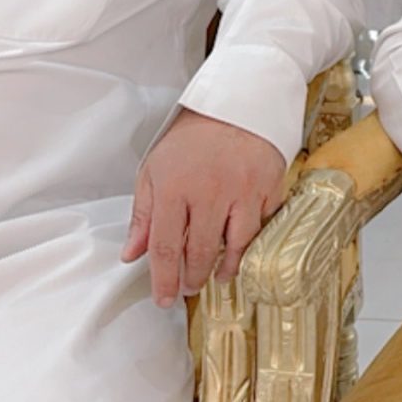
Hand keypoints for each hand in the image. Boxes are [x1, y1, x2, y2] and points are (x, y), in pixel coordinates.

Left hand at [122, 110, 286, 306]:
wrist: (236, 103)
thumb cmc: (191, 138)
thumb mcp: (154, 169)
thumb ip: (143, 214)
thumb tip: (132, 255)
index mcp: (174, 186)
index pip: (166, 247)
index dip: (163, 279)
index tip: (164, 299)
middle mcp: (209, 191)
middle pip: (200, 251)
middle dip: (192, 278)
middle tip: (188, 287)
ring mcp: (243, 190)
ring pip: (236, 245)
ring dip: (225, 268)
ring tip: (217, 277)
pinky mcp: (269, 186)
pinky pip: (263, 226)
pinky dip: (252, 244)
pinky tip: (242, 251)